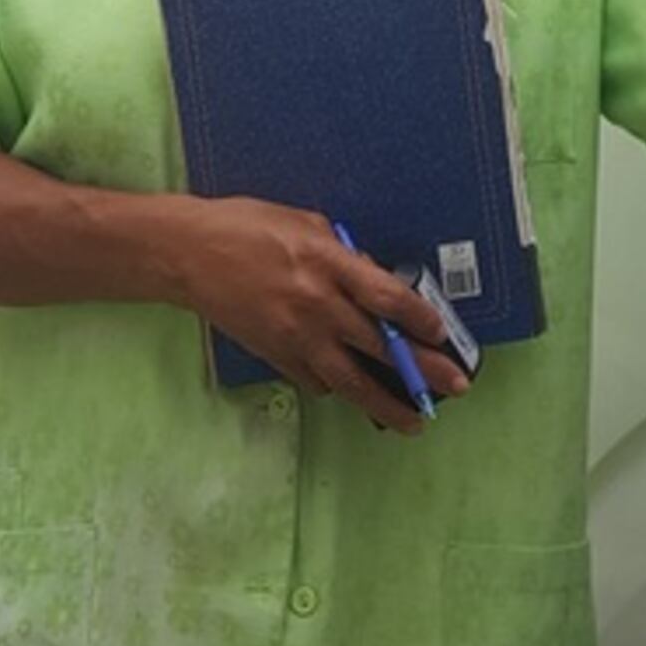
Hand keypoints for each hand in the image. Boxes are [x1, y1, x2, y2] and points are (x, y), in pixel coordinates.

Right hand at [164, 197, 472, 435]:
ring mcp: (294, 336)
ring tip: (415, 421)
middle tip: (455, 386)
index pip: (387, 297)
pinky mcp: (275, 356)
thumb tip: (376, 281)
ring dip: (387, 404)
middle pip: (380, 346)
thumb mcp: (306, 224)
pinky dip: (337, 388)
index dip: (420, 318)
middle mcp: (315, 304)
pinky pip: (315, 382)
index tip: (441, 333)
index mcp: (326, 263)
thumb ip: (345, 255)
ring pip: (351, 381)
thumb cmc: (247, 227)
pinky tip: (354, 392)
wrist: (189, 254)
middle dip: (422, 369)